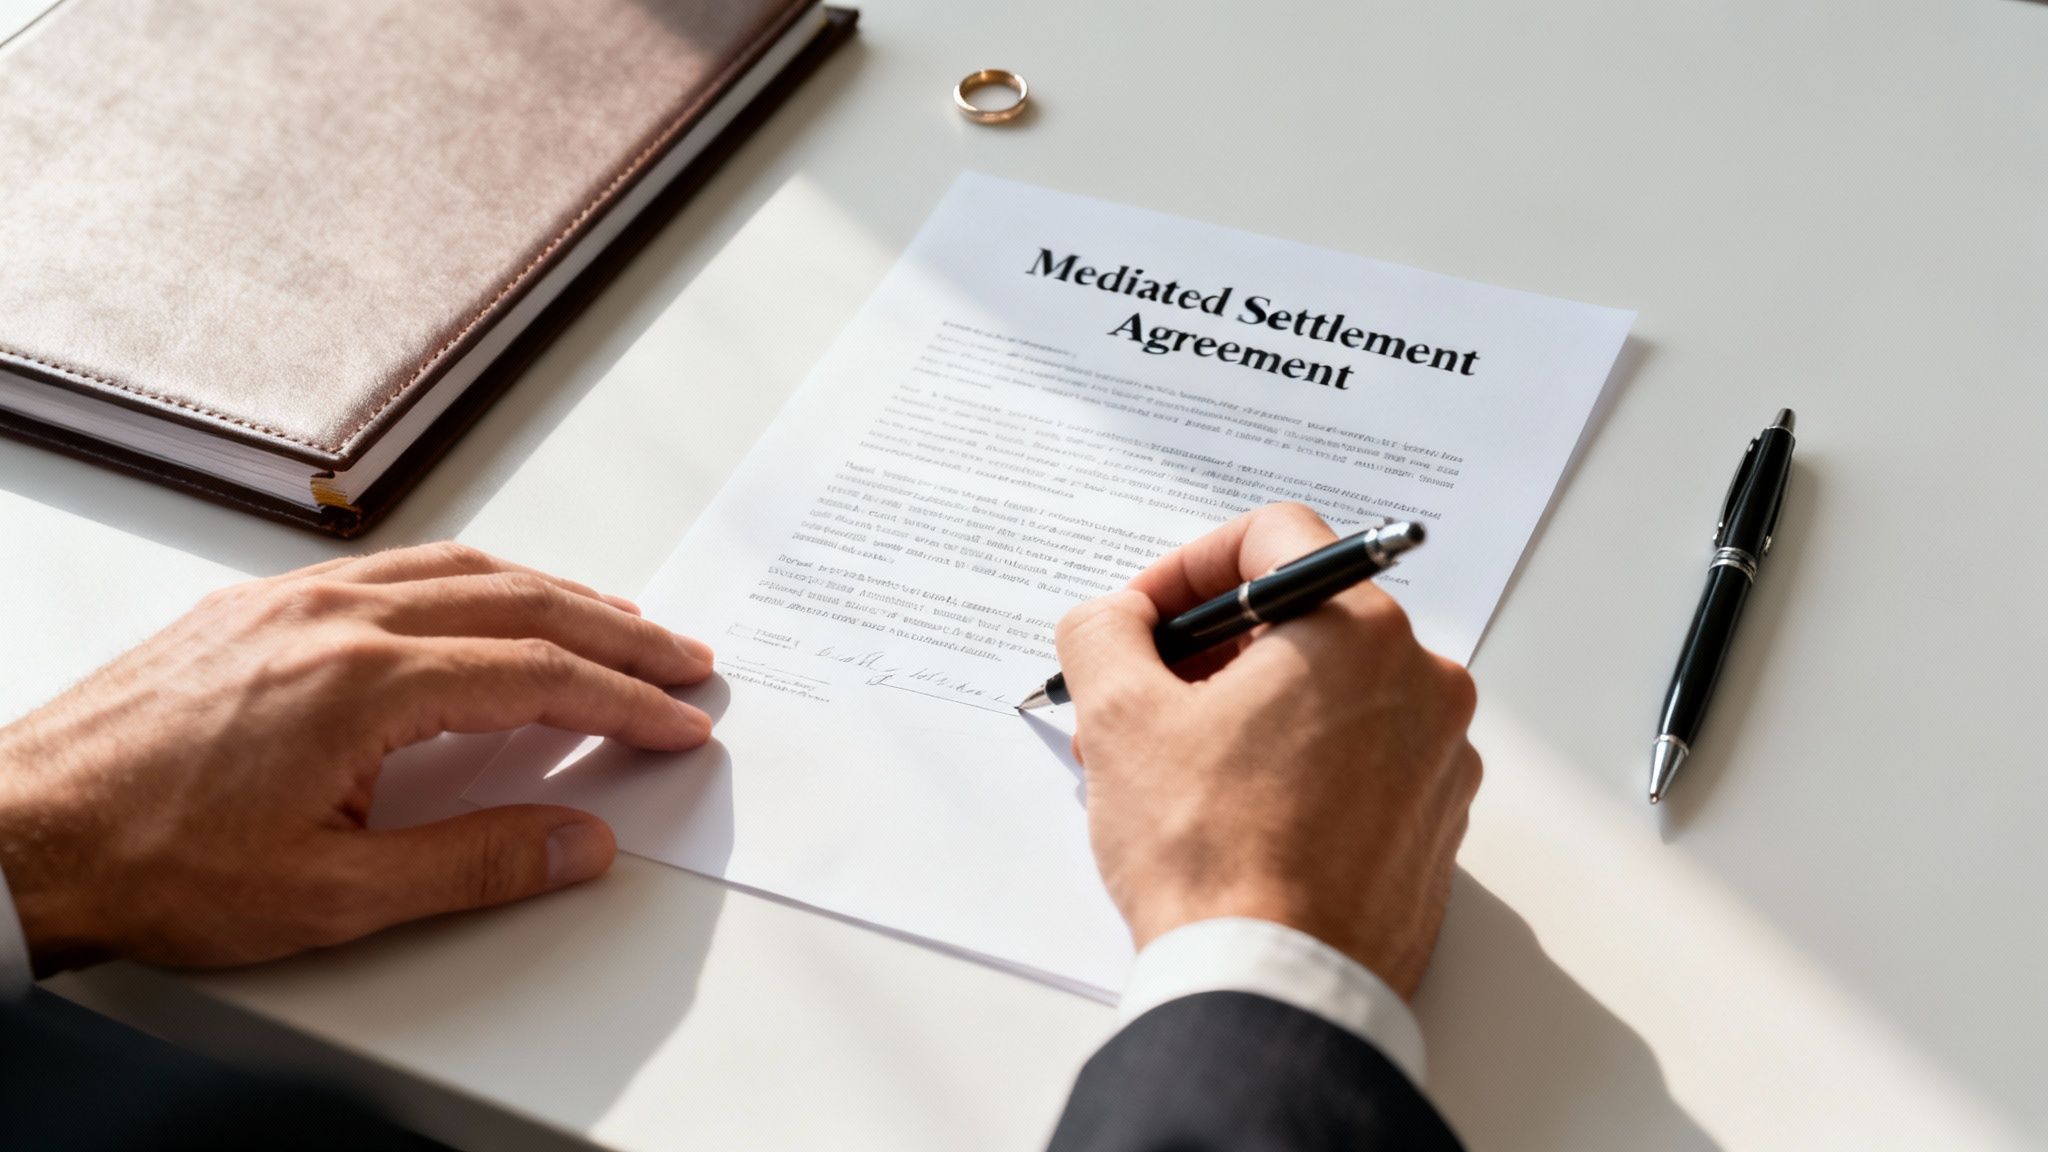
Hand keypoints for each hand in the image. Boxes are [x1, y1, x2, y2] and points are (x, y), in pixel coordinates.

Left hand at [0, 543, 713, 973]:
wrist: (20, 834)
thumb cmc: (154, 863)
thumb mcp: (334, 896)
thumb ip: (476, 863)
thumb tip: (581, 841)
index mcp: (365, 682)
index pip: (539, 674)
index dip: (625, 700)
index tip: (679, 719)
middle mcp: (337, 618)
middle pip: (519, 603)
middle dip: (616, 631)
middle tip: (682, 657)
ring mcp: (295, 602)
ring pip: (461, 569)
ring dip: (553, 592)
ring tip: (613, 619)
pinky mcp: (260, 607)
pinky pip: (397, 567)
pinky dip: (474, 578)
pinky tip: (488, 597)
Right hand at [1055, 504, 1480, 996]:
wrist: (1274, 989)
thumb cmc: (1210, 856)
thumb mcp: (1120, 718)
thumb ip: (1104, 632)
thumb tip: (1112, 618)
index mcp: (1360, 633)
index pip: (1274, 537)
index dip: (1189, 565)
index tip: (1144, 618)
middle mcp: (1422, 684)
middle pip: (1302, 619)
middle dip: (1208, 650)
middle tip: (1141, 698)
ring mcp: (1439, 760)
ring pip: (1329, 693)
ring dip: (1246, 709)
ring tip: (1173, 768)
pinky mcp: (1433, 827)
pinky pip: (1358, 760)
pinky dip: (1293, 764)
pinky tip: (1230, 815)